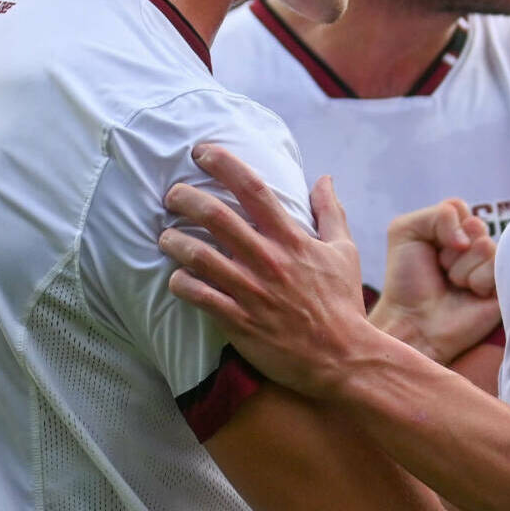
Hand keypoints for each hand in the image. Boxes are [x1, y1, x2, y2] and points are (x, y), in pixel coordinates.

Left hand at [160, 143, 390, 399]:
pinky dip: (180, 283)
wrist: (342, 359)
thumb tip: (323, 179)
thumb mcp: (344, 253)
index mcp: (292, 239)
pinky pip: (198, 295)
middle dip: (185, 197)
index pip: (254, 189)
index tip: (202, 151)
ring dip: (174, 240)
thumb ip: (330, 213)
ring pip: (198, 255)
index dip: (224, 163)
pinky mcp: (238, 321)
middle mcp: (268, 260)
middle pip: (215, 216)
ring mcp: (251, 291)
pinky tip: (176, 278)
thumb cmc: (342, 305)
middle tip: (172, 195)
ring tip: (165, 236)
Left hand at [373, 200, 500, 363]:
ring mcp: (493, 267)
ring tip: (456, 286)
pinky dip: (477, 282)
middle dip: (451, 249)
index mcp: (456, 232)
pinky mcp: (506, 287)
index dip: (441, 228)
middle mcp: (477, 247)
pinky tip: (472, 296)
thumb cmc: (406, 282)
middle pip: (476, 225)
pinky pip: (498, 268)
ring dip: (462, 269)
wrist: (412, 322)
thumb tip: (470, 231)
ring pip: (486, 246)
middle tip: (442, 270)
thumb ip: (437, 213)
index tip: (430, 251)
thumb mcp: (405, 232)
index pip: (458, 208)